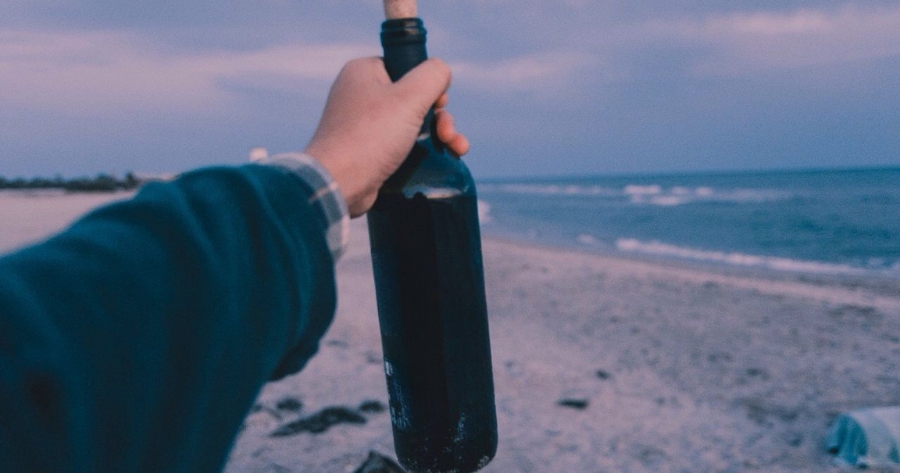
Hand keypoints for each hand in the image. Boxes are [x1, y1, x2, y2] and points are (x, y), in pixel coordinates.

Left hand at [305, 57, 469, 216]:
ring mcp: (363, 124)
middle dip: (440, 116)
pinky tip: (446, 157)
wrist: (339, 182)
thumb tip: (442, 72)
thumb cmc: (370, 136)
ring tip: (457, 149)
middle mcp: (360, 95)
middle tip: (447, 133)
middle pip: (415, 98)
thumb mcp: (409, 97)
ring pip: (413, 123)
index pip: (407, 67)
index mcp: (364, 72)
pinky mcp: (368, 150)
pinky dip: (423, 149)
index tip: (439, 104)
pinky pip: (402, 144)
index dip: (429, 85)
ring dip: (440, 134)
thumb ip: (433, 76)